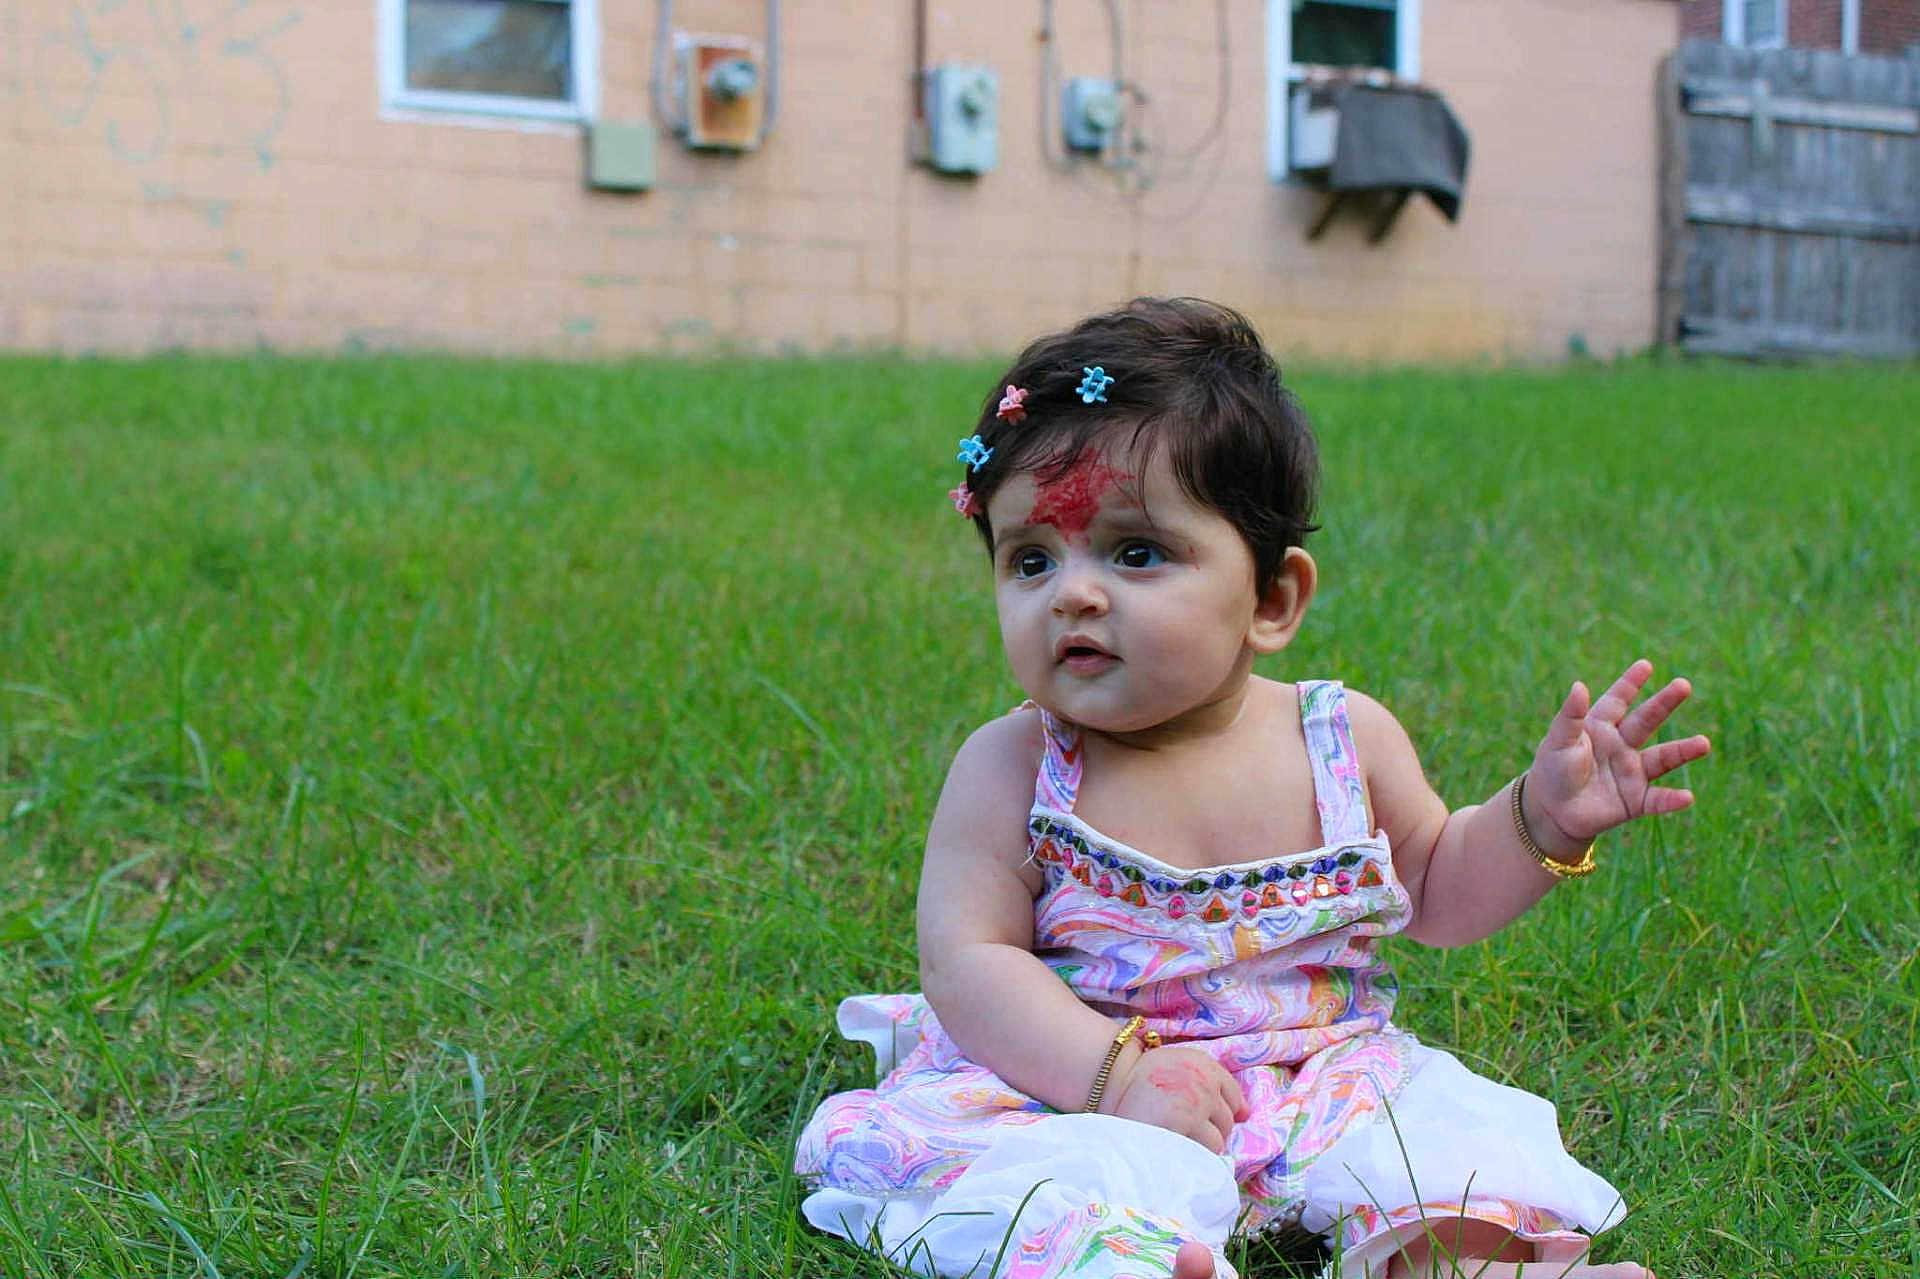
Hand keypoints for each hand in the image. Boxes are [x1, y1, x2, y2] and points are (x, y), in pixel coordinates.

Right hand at [1106, 1044, 1248, 1152]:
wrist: (1111, 1081)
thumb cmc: (1144, 1076)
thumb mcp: (1179, 1063)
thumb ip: (1209, 1080)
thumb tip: (1244, 1114)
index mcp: (1206, 1065)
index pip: (1233, 1097)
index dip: (1223, 1111)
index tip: (1207, 1119)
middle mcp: (1205, 1083)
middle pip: (1227, 1121)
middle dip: (1211, 1129)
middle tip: (1184, 1130)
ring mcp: (1195, 1107)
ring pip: (1217, 1141)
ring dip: (1202, 1145)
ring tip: (1177, 1141)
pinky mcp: (1182, 1128)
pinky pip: (1201, 1153)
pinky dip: (1191, 1156)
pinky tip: (1174, 1149)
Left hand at [1526, 658, 1711, 851]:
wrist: (1551, 812)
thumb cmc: (1553, 771)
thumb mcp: (1558, 741)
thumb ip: (1571, 716)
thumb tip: (1579, 685)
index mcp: (1600, 727)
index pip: (1618, 701)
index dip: (1630, 683)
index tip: (1645, 665)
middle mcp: (1621, 745)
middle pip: (1646, 720)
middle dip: (1664, 703)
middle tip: (1684, 685)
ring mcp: (1630, 772)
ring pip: (1662, 758)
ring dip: (1683, 752)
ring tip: (1704, 744)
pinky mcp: (1635, 800)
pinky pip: (1657, 800)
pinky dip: (1671, 800)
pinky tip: (1687, 797)